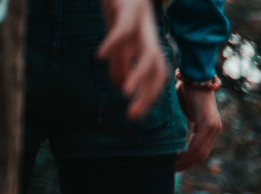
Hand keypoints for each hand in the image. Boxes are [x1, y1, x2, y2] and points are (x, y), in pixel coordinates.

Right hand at [98, 0, 168, 120]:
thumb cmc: (122, 5)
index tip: (135, 115)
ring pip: (149, 54)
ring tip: (126, 92)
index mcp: (147, 46)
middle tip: (132, 115)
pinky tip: (101, 55)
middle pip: (158, 71)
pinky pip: (123, 29)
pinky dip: (114, 43)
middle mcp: (149, 38)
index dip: (148, 96)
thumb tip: (121, 83)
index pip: (156, 77)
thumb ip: (122, 59)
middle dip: (148, 94)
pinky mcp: (128, 10)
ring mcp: (141, 24)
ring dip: (139, 76)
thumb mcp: (122, 36)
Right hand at [175, 83, 222, 170]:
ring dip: (186, 161)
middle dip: (187, 164)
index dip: (190, 160)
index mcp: (210, 127)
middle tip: (172, 171)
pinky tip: (176, 158)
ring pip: (200, 152)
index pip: (201, 150)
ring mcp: (214, 127)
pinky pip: (198, 145)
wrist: (194, 75)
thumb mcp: (184, 111)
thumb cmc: (186, 89)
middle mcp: (214, 129)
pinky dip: (187, 153)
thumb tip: (170, 136)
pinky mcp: (209, 124)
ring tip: (172, 168)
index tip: (177, 167)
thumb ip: (182, 124)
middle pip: (201, 154)